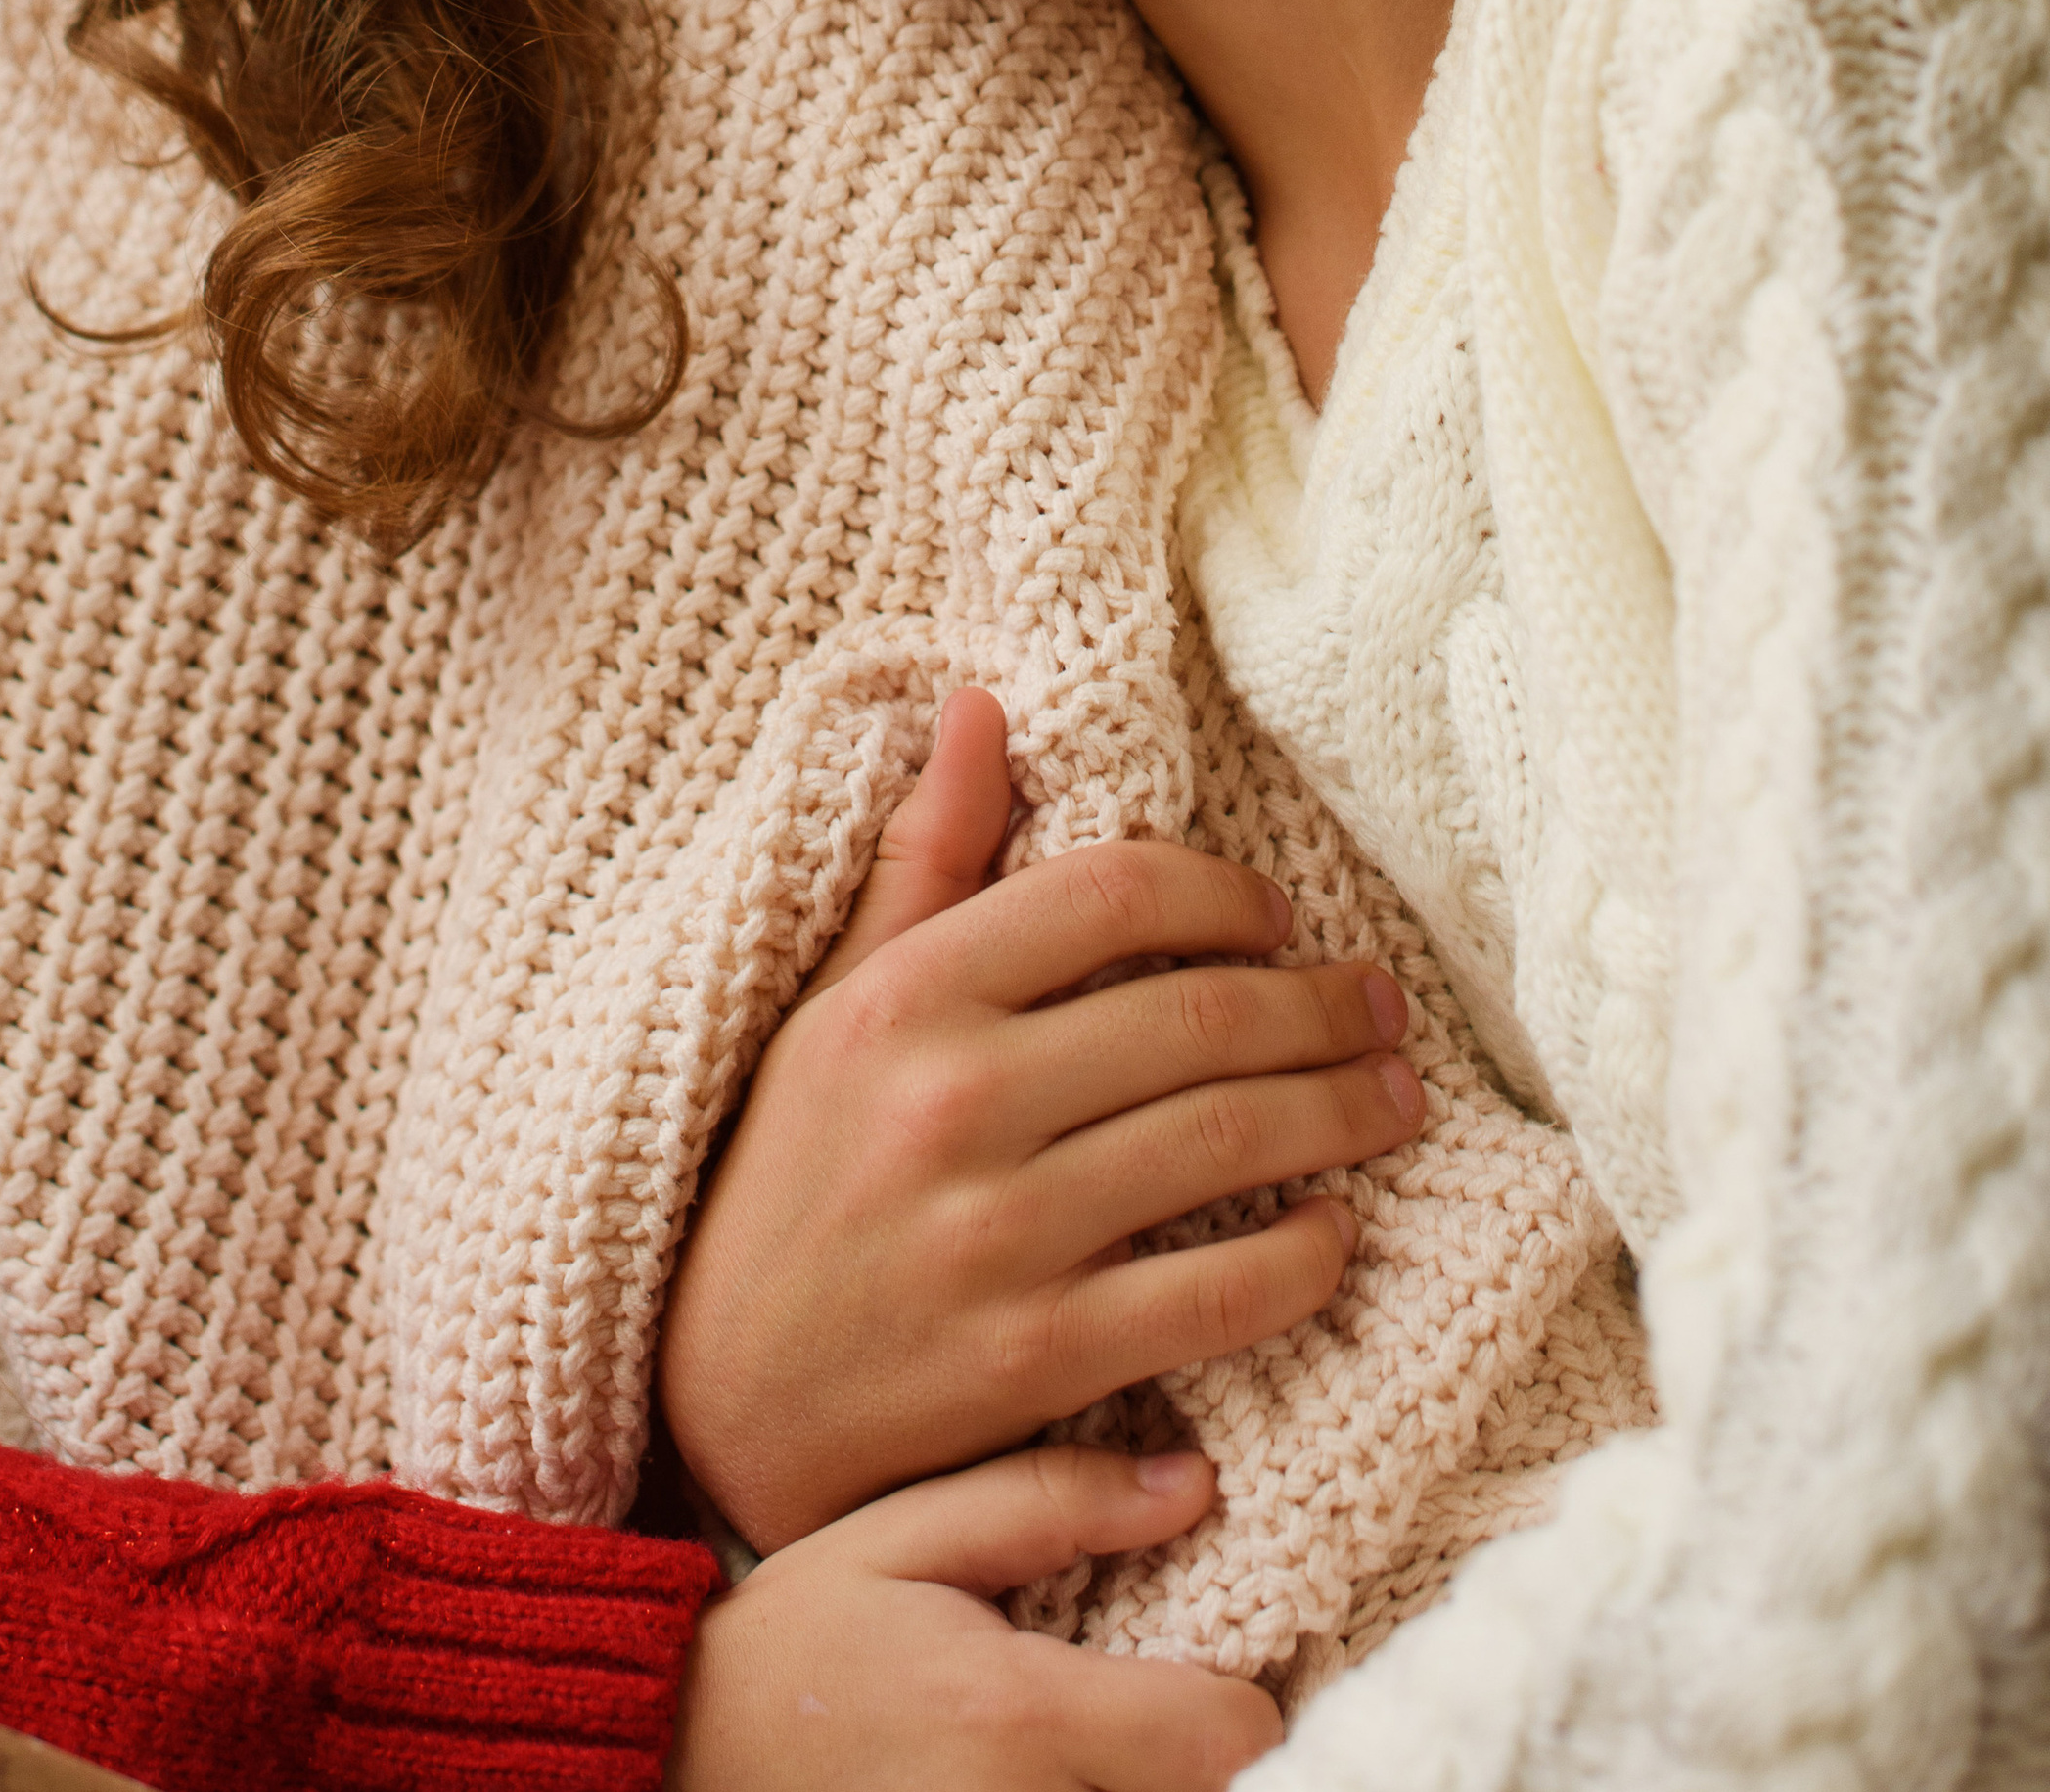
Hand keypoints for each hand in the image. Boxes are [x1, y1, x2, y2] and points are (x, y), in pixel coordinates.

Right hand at [662, 689, 1422, 1549]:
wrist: (716, 1402)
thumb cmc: (790, 1177)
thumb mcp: (833, 1004)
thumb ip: (925, 859)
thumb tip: (987, 707)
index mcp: (906, 997)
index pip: (1110, 893)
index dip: (1222, 892)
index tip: (1277, 915)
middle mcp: (954, 1101)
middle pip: (1198, 1019)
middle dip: (1320, 1006)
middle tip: (1381, 1006)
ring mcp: (998, 1235)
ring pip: (1226, 1143)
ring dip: (1341, 1113)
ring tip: (1393, 1097)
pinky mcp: (1035, 1357)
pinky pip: (1212, 1296)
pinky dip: (1300, 1259)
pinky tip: (1334, 1233)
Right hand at [665, 1444, 1280, 1790]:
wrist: (677, 1752)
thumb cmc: (795, 1639)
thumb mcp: (907, 1533)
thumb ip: (1049, 1502)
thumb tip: (1196, 1480)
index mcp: (1019, 1717)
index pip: (1226, 1739)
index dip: (1240, 1705)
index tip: (1211, 1675)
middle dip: (1197, 1763)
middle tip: (1161, 1713)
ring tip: (1114, 1746)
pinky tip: (1060, 1779)